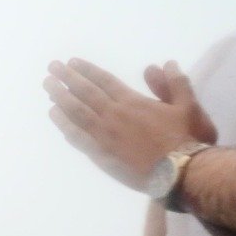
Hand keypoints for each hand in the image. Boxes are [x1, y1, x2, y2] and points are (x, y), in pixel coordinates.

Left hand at [45, 58, 215, 190]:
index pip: (104, 80)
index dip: (87, 70)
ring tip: (47, 86)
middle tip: (51, 68)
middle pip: (85, 92)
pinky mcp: (100, 155)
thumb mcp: (188, 105)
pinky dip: (64, 124)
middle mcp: (113, 115)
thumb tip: (165, 64)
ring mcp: (104, 135)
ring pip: (76, 112)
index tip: (72, 62)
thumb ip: (175, 83)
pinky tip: (54, 115)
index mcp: (132, 101)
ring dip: (60, 97)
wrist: (178, 172)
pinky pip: (77, 137)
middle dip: (67, 78)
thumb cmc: (186, 138)